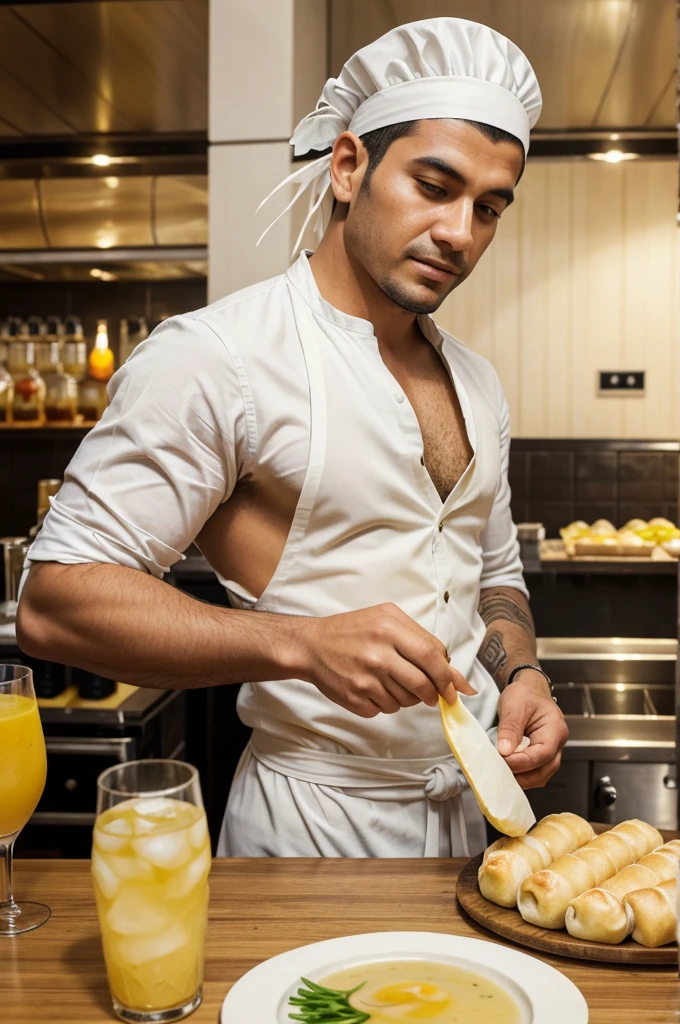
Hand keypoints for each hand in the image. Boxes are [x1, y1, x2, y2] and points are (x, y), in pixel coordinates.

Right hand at [297, 602, 476, 717]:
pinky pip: (385, 710)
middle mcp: (377, 652)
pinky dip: (385, 703)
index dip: (446, 676)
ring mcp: (365, 677)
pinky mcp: (354, 697)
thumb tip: (461, 681)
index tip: (452, 687)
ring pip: (405, 701)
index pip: (432, 656)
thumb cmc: (353, 631)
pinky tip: (372, 688)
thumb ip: (424, 643)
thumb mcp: (388, 621)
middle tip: (431, 695)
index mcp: (389, 627)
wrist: (311, 645)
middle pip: (422, 684)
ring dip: (406, 697)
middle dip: (433, 694)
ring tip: (389, 681)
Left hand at [496, 669, 568, 788]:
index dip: (522, 762)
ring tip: (501, 772)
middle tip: (499, 771)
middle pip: (544, 770)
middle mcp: (557, 744)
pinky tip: (507, 770)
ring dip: (522, 778)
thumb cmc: (525, 694)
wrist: (527, 690)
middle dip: (522, 775)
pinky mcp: (540, 756)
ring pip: (540, 775)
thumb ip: (510, 728)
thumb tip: (505, 751)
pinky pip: (534, 772)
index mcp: (555, 729)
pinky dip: (521, 775)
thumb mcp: (514, 705)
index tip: (503, 761)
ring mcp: (550, 752)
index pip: (542, 754)